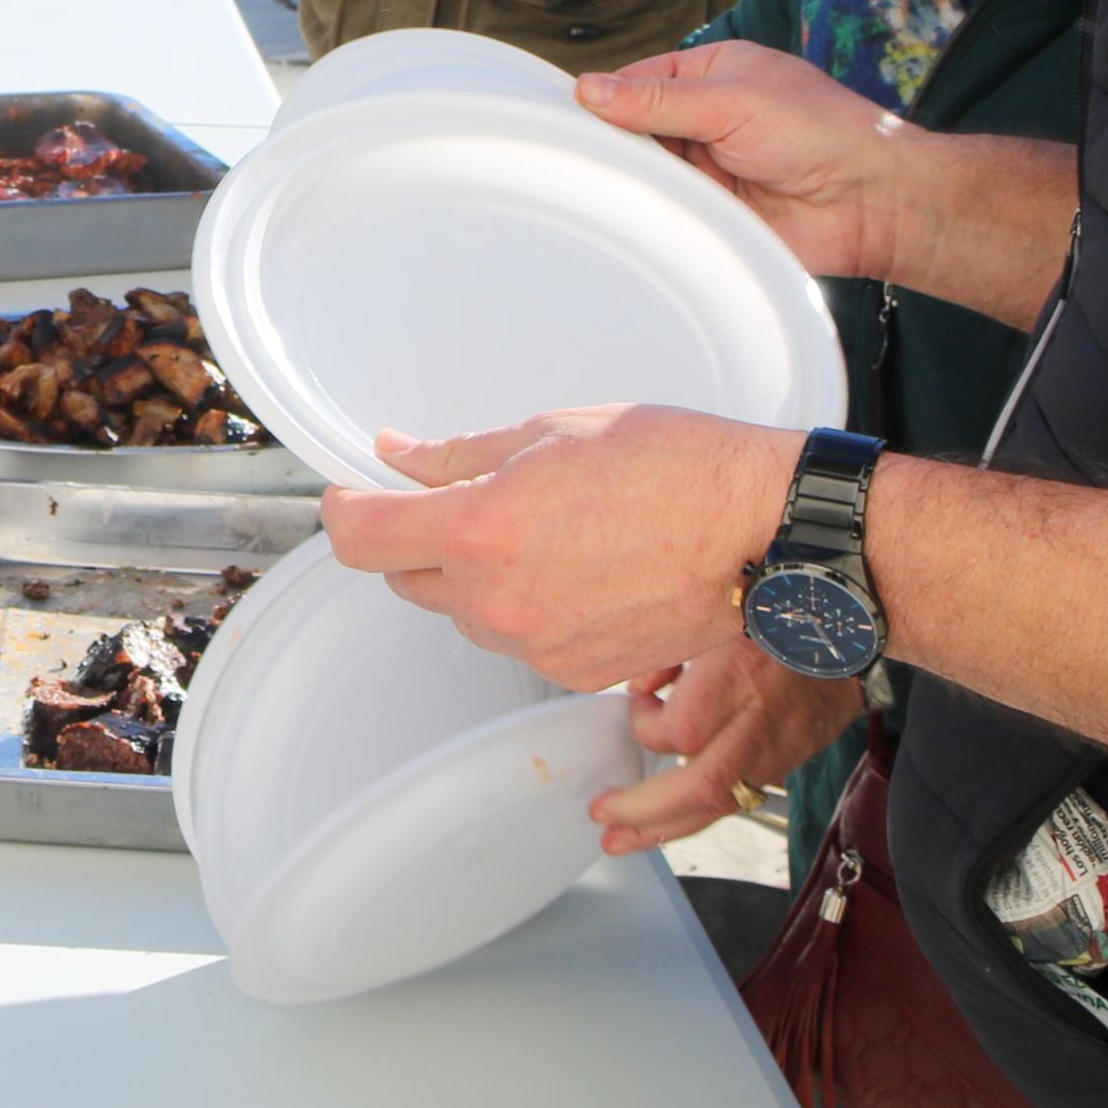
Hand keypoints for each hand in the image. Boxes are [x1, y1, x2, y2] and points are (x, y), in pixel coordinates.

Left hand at [318, 404, 795, 692]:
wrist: (763, 532)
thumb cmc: (672, 466)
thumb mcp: (549, 432)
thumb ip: (456, 456)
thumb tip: (396, 457)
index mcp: (478, 532)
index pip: (357, 538)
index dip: (344, 510)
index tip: (354, 493)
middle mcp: (496, 601)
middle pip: (405, 579)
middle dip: (417, 540)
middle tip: (467, 500)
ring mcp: (537, 645)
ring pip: (464, 613)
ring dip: (476, 577)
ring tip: (545, 530)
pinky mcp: (579, 674)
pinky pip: (521, 640)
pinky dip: (529, 608)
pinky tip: (578, 567)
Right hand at [576, 41, 908, 282]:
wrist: (873, 202)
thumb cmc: (822, 132)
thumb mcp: (732, 98)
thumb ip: (658, 99)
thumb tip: (591, 90)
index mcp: (713, 74)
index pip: (639, 80)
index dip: (604, 97)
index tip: (566, 114)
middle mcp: (707, 119)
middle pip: (636, 128)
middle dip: (615, 140)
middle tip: (579, 153)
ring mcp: (709, 167)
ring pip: (648, 171)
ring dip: (634, 177)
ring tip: (606, 181)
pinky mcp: (714, 212)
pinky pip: (667, 210)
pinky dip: (651, 211)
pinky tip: (631, 210)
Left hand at [593, 640, 862, 855]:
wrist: (844, 636)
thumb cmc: (769, 618)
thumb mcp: (713, 619)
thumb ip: (671, 656)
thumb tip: (640, 691)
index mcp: (740, 677)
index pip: (683, 730)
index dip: (646, 726)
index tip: (636, 702)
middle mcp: (759, 724)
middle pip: (703, 787)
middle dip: (646, 811)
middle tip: (601, 818)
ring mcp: (776, 752)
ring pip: (721, 806)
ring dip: (665, 830)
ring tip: (621, 841)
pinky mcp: (783, 766)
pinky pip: (735, 800)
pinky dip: (693, 816)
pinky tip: (662, 825)